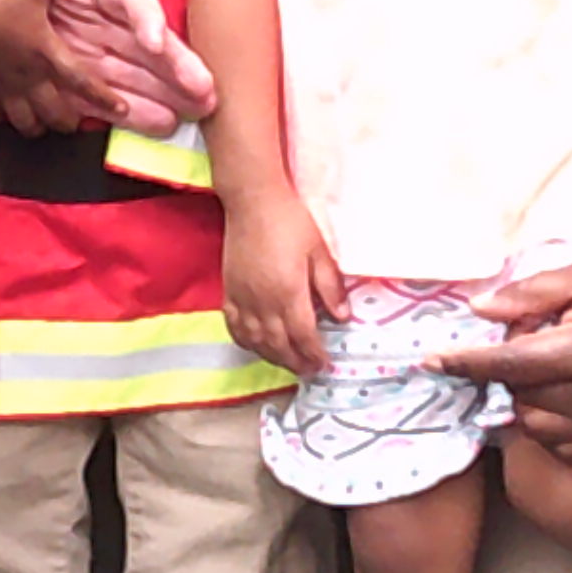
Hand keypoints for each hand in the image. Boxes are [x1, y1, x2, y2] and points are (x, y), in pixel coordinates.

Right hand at [220, 186, 346, 380]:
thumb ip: (330, 286)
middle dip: (296, 362)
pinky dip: (246, 341)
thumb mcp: (319, 250)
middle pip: (279, 344)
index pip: (303, 335)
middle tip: (309, 371)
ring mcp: (242, 298)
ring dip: (272, 357)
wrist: (253, 201)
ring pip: (256, 340)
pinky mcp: (228, 291)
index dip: (314, 353)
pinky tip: (256, 345)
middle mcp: (263, 302)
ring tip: (288, 363)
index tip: (324, 364)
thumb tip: (343, 317)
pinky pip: (234, 326)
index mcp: (288, 292)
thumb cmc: (291, 221)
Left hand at [433, 243, 571, 461]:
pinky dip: (555, 427)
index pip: (505, 364)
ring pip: (540, 427)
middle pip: (519, 397)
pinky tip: (563, 397)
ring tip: (549, 365)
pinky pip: (571, 446)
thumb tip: (478, 310)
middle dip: (509, 369)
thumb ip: (528, 295)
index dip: (462, 362)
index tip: (429, 361)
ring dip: (528, 400)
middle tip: (530, 335)